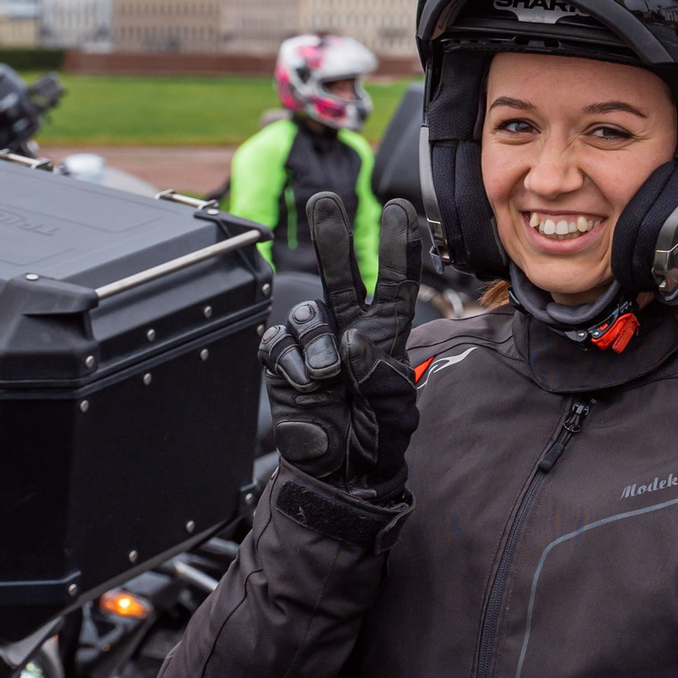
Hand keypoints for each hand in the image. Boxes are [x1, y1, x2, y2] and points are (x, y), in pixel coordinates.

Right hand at [259, 194, 425, 498]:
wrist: (338, 476)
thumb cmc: (376, 441)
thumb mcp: (394, 413)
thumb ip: (380, 376)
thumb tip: (352, 339)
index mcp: (385, 335)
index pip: (394, 284)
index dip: (398, 248)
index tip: (400, 209)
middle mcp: (348, 331)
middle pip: (340, 276)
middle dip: (331, 238)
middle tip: (323, 201)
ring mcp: (313, 345)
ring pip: (307, 316)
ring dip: (315, 343)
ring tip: (326, 378)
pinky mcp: (282, 362)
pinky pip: (278, 344)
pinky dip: (290, 364)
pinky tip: (305, 385)